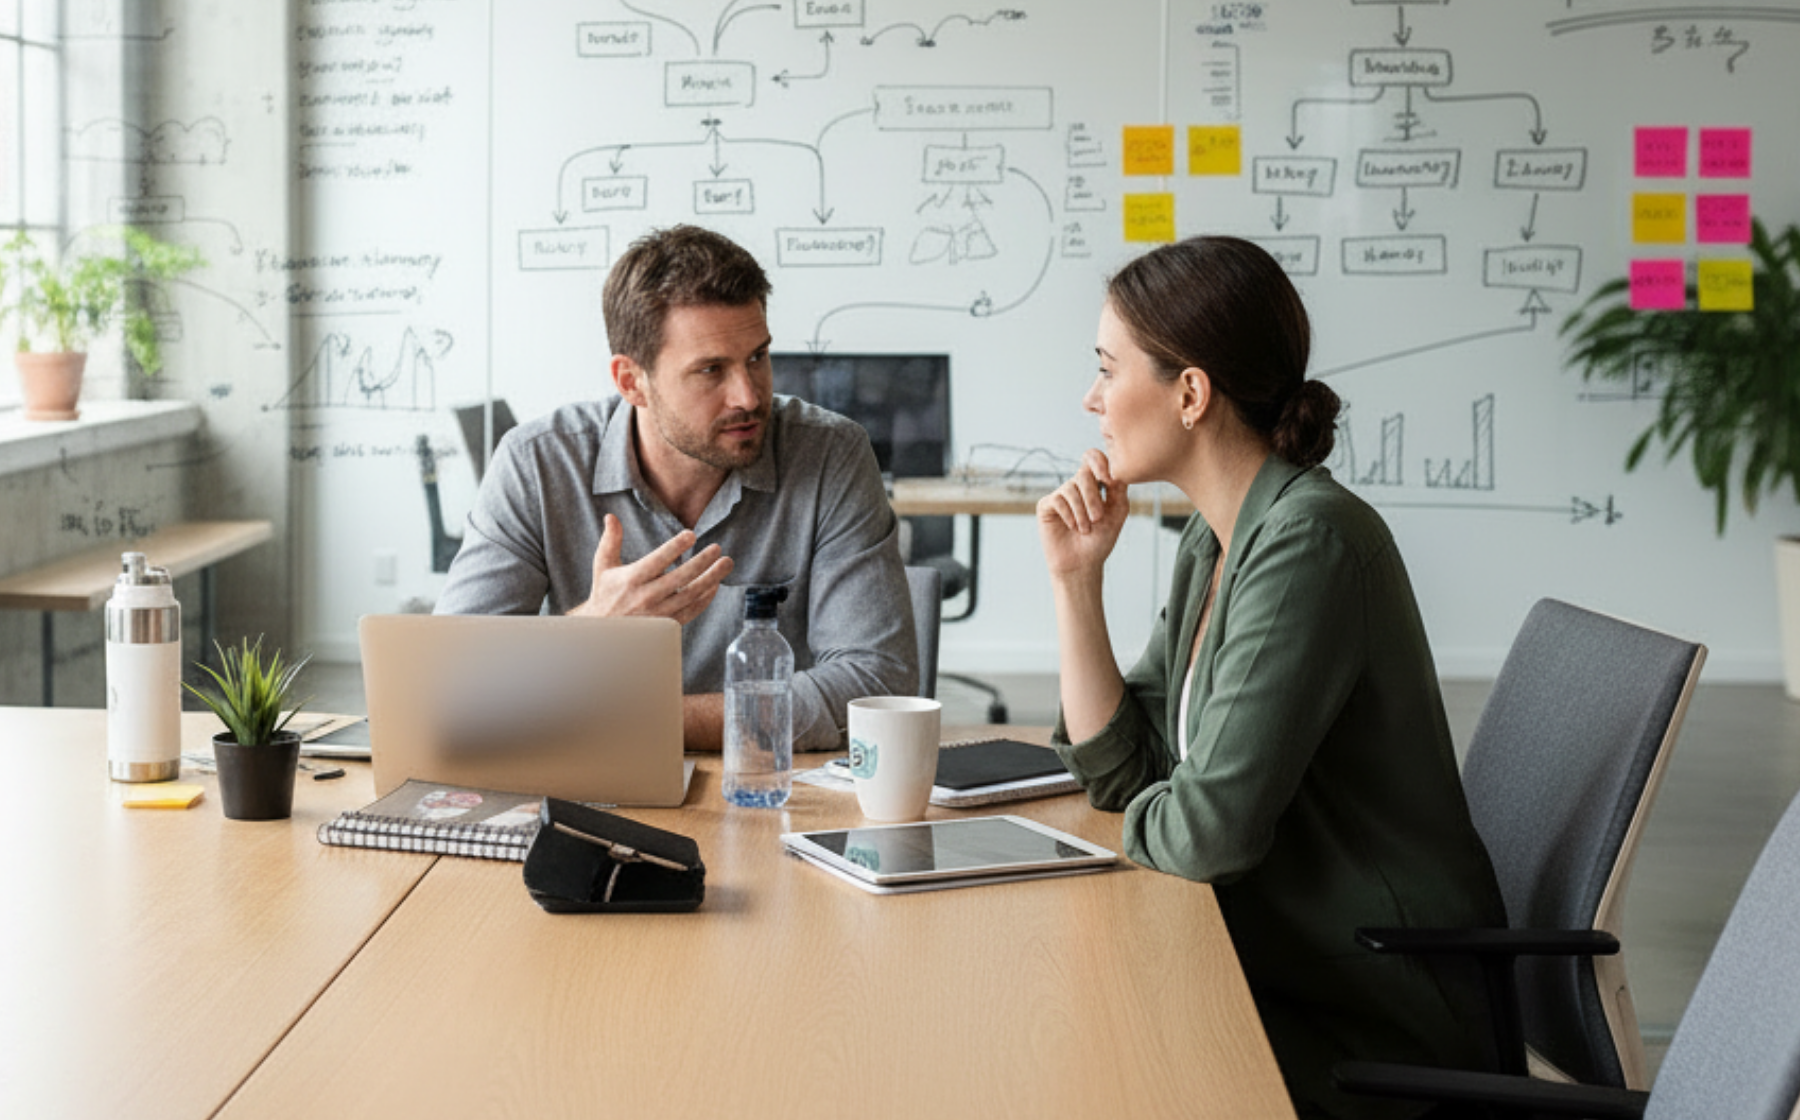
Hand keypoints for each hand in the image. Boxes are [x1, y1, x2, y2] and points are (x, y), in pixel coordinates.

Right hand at [569, 515, 732, 624]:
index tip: (691, 534)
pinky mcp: (667, 625)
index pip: (657, 560)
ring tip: (726, 563)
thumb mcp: (603, 566)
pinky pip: (692, 611)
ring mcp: (659, 613)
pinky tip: (715, 584)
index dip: (675, 547)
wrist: (603, 634)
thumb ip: (610, 541)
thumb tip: (611, 516)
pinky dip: (706, 598)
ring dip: (711, 578)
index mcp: (632, 579)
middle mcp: (647, 596)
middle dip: (702, 562)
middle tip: (717, 548)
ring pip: (691, 595)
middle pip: (680, 578)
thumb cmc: (605, 594)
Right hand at [1037, 449, 1129, 578]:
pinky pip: (1057, 500)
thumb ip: (1119, 489)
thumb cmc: (1100, 540)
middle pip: (1083, 473)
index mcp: (1095, 484)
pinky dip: (1068, 514)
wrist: (1082, 564)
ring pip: (1070, 487)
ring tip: (1085, 529)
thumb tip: (1116, 469)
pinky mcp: (1046, 506)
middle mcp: (1076, 486)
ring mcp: (1060, 495)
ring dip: (1081, 510)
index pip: (1094, 459)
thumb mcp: (1117, 513)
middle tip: (1098, 518)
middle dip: (1092, 496)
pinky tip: (1073, 527)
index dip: (1100, 461)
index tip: (1108, 479)